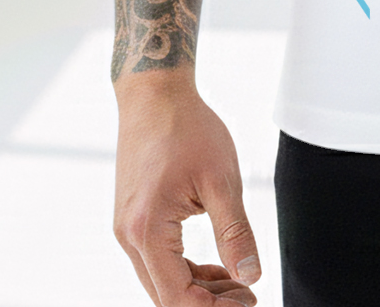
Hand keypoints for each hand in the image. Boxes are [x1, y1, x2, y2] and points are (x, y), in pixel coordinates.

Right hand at [112, 69, 262, 305]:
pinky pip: (157, 259)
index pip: (176, 298)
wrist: (154, 94)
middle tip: (248, 297)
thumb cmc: (188, 129)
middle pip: (165, 295)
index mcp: (147, 231)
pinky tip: (216, 267)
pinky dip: (185, 269)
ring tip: (239, 283)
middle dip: (208, 303)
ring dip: (198, 288)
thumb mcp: (222, 180)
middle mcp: (129, 236)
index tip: (248, 302)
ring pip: (160, 280)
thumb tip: (251, 276)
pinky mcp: (133, 217)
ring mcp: (127, 228)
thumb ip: (235, 232)